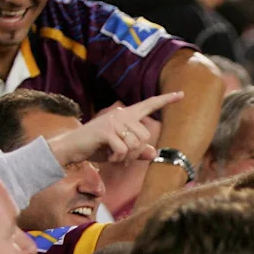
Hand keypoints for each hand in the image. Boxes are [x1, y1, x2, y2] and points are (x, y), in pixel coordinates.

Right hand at [47, 92, 183, 165]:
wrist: (71, 148)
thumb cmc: (97, 147)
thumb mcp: (120, 150)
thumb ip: (137, 151)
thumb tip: (153, 153)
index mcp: (126, 115)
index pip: (149, 105)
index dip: (166, 100)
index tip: (181, 94)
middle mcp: (121, 114)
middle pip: (144, 137)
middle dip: (136, 153)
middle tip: (123, 157)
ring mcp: (113, 121)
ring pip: (135, 144)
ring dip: (127, 157)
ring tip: (114, 156)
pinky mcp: (105, 131)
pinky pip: (123, 150)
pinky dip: (118, 159)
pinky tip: (109, 157)